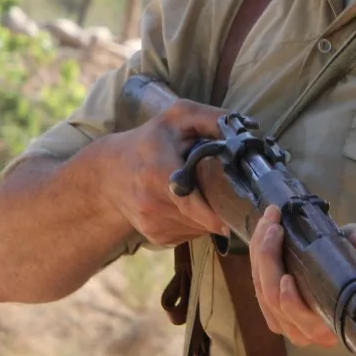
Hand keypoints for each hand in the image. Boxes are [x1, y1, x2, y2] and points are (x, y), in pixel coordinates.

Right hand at [94, 97, 229, 246]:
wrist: (109, 173)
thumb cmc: (149, 141)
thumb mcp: (177, 117)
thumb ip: (211, 118)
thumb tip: (246, 128)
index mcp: (157, 173)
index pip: (191, 203)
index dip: (216, 212)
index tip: (236, 212)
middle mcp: (152, 205)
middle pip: (202, 217)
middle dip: (219, 206)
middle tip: (225, 189)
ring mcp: (153, 225)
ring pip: (199, 228)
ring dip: (208, 215)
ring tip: (201, 192)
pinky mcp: (156, 238)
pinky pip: (190, 234)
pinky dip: (196, 222)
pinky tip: (189, 205)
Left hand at [252, 204, 355, 347]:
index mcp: (331, 323)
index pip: (301, 318)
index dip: (290, 301)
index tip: (288, 276)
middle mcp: (306, 330)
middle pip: (273, 299)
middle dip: (268, 259)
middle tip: (274, 226)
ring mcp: (286, 322)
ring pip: (261, 291)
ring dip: (259, 253)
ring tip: (268, 222)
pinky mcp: (273, 308)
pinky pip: (257, 285)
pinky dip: (256, 258)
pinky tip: (262, 235)